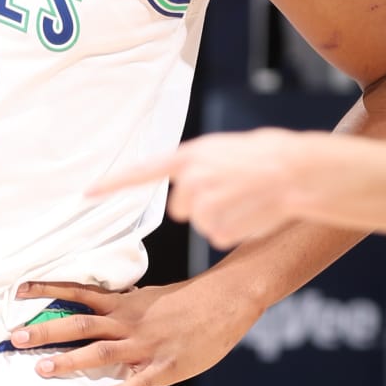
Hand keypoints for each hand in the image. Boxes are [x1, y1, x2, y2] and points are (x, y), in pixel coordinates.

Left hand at [9, 272, 259, 385]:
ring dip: (69, 361)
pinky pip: (134, 382)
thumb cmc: (190, 301)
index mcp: (123, 305)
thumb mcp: (150, 298)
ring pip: (100, 352)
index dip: (48, 291)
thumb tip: (98, 308)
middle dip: (46, 332)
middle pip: (79, 325)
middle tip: (16, 338)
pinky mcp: (163, 366)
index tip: (18, 291)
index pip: (77, 294)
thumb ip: (123, 307)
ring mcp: (144, 345)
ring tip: (41, 369)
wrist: (228, 300)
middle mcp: (127, 323)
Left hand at [94, 131, 320, 249]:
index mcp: (189, 157)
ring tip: (248, 198)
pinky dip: (235, 229)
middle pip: (181, 208)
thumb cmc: (268, 155)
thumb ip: (198, 166)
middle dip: (202, 203)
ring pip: (202, 222)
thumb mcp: (225, 149)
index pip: (140, 172)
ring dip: (222, 216)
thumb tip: (187, 189)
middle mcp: (189, 182)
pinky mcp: (217, 230)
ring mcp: (202, 207)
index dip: (112, 184)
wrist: (298, 170)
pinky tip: (252, 212)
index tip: (87, 193)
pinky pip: (219, 235)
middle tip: (233, 189)